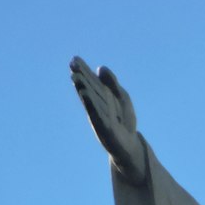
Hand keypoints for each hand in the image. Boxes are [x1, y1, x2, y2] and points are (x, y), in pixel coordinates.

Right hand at [69, 57, 145, 184]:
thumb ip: (112, 83)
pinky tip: (85, 94)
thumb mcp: (122, 97)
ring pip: (90, 99)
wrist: (131, 146)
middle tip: (72, 63)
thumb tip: (100, 68)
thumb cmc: (125, 122)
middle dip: (80, 76)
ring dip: (82, 87)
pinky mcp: (104, 127)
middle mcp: (97, 106)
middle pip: (88, 88)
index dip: (83, 70)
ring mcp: (99, 116)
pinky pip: (96, 113)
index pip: (90, 82)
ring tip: (75, 76)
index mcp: (100, 98)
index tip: (75, 59)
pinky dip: (90, 103)